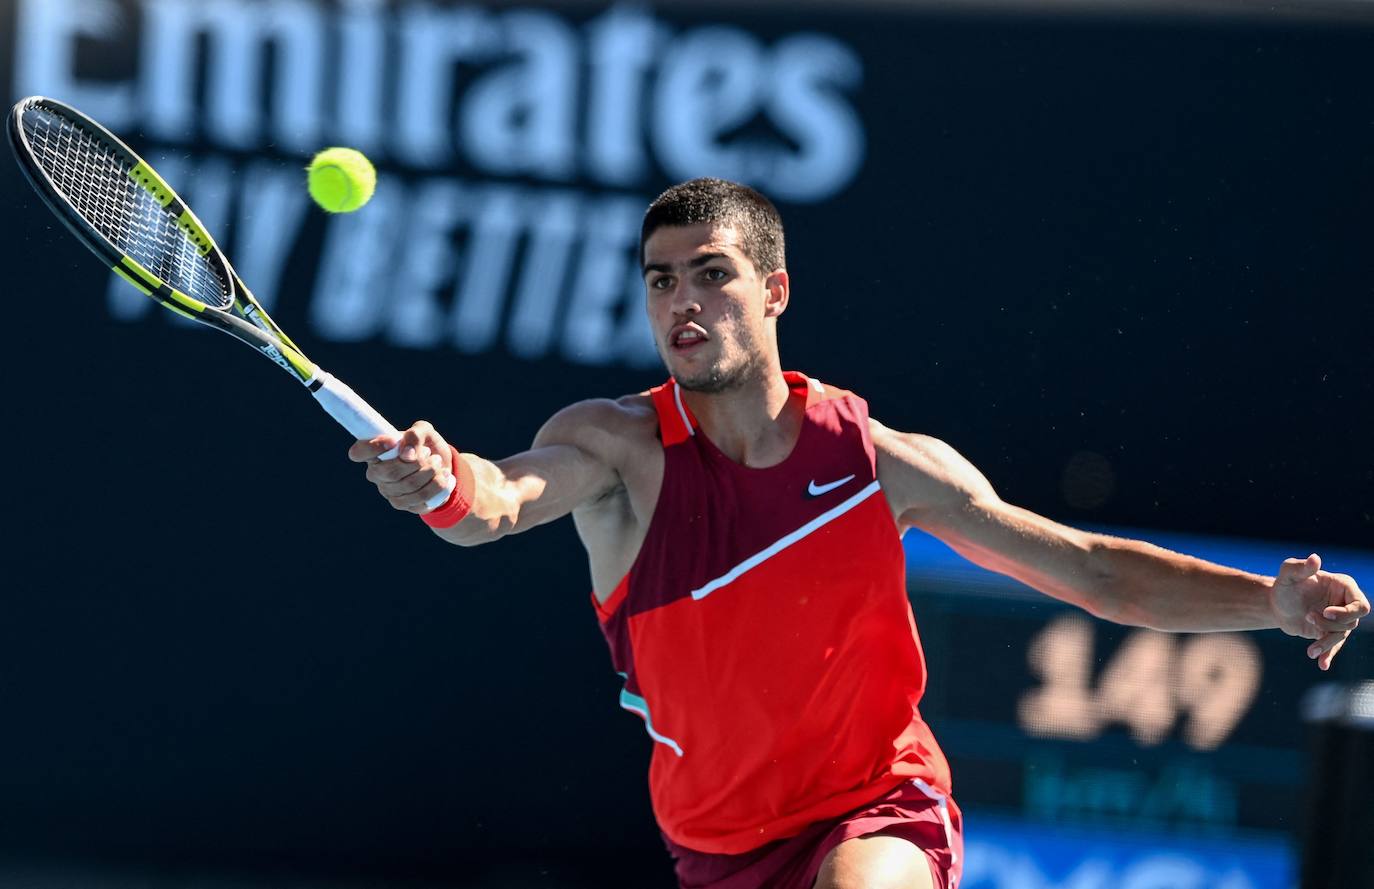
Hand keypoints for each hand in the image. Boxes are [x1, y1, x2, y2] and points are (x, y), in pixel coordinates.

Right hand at [347, 420, 453, 513]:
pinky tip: (443, 476)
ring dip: (430, 472)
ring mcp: (388, 492)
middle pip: (391, 472)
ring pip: (409, 486)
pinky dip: (438, 484)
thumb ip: (415, 434)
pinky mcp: (404, 505)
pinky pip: (422, 498)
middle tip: (430, 454)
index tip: (393, 441)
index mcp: (375, 452)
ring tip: (438, 463)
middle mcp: (376, 474)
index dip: (372, 447)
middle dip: (418, 462)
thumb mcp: (424, 431)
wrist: (441, 466)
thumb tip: (408, 452)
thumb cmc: (424, 444)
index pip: (358, 452)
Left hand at [1269, 553, 1368, 670]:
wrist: (1275, 604)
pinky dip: (1329, 655)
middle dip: (1331, 625)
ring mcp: (1339, 620)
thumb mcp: (1287, 575)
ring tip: (1310, 650)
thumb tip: (1315, 558)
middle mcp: (1344, 604)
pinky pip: (1334, 646)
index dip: (1346, 612)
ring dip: (1326, 642)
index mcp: (1343, 587)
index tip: (1326, 613)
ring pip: (1342, 636)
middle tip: (1308, 617)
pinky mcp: (1329, 633)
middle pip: (1352, 622)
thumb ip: (1299, 567)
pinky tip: (1322, 665)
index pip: (1360, 605)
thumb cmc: (1285, 585)